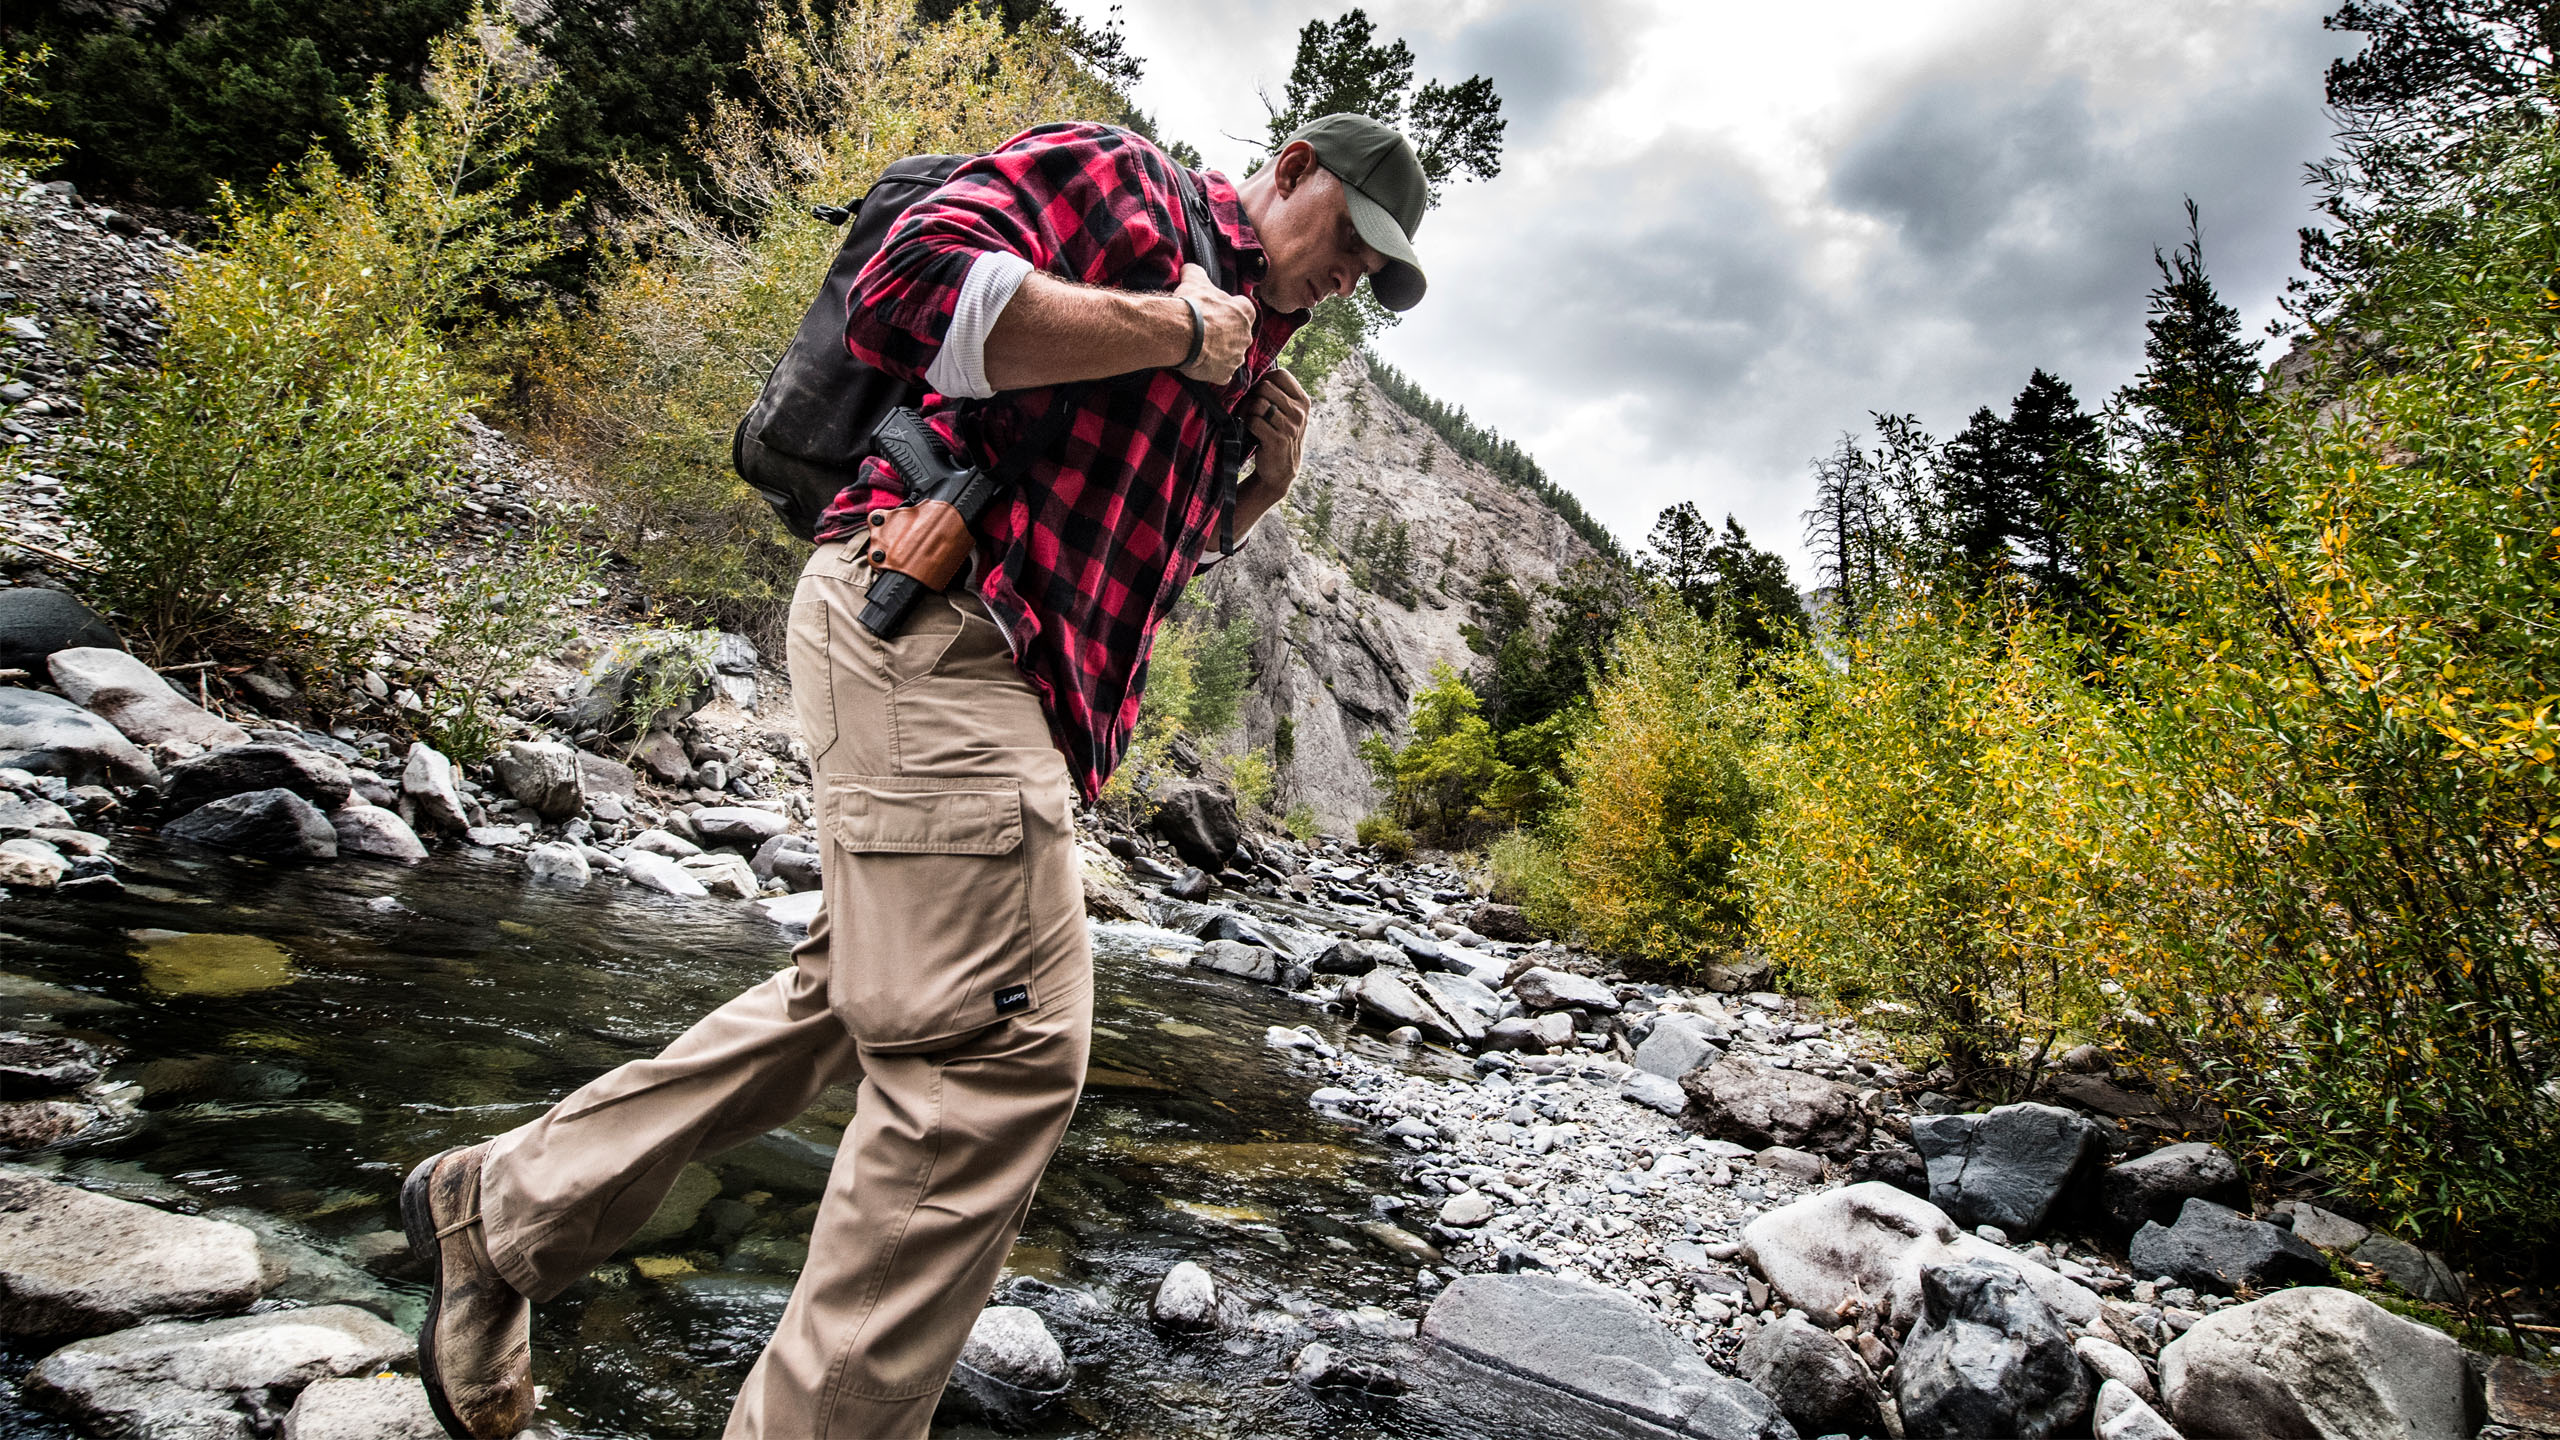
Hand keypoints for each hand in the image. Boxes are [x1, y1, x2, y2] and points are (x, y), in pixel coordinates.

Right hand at [1175, 264, 1254, 382]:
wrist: (1182, 332)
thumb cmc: (1193, 305)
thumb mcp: (1194, 280)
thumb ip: (1196, 272)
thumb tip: (1189, 267)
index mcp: (1244, 312)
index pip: (1244, 310)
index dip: (1231, 311)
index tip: (1218, 312)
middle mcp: (1246, 335)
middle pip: (1239, 335)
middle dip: (1226, 334)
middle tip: (1206, 332)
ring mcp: (1237, 357)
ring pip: (1231, 356)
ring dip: (1220, 353)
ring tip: (1201, 349)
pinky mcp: (1225, 374)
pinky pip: (1222, 374)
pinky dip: (1213, 370)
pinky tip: (1200, 364)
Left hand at [1233, 367, 1310, 535]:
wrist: (1281, 470)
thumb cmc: (1279, 435)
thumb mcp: (1288, 414)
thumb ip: (1278, 394)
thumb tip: (1253, 371)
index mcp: (1303, 401)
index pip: (1280, 374)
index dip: (1264, 379)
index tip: (1259, 392)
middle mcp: (1300, 412)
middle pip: (1265, 387)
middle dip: (1252, 396)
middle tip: (1250, 408)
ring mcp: (1290, 427)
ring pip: (1258, 403)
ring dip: (1248, 411)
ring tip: (1250, 420)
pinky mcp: (1278, 440)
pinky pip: (1254, 421)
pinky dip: (1247, 425)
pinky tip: (1251, 432)